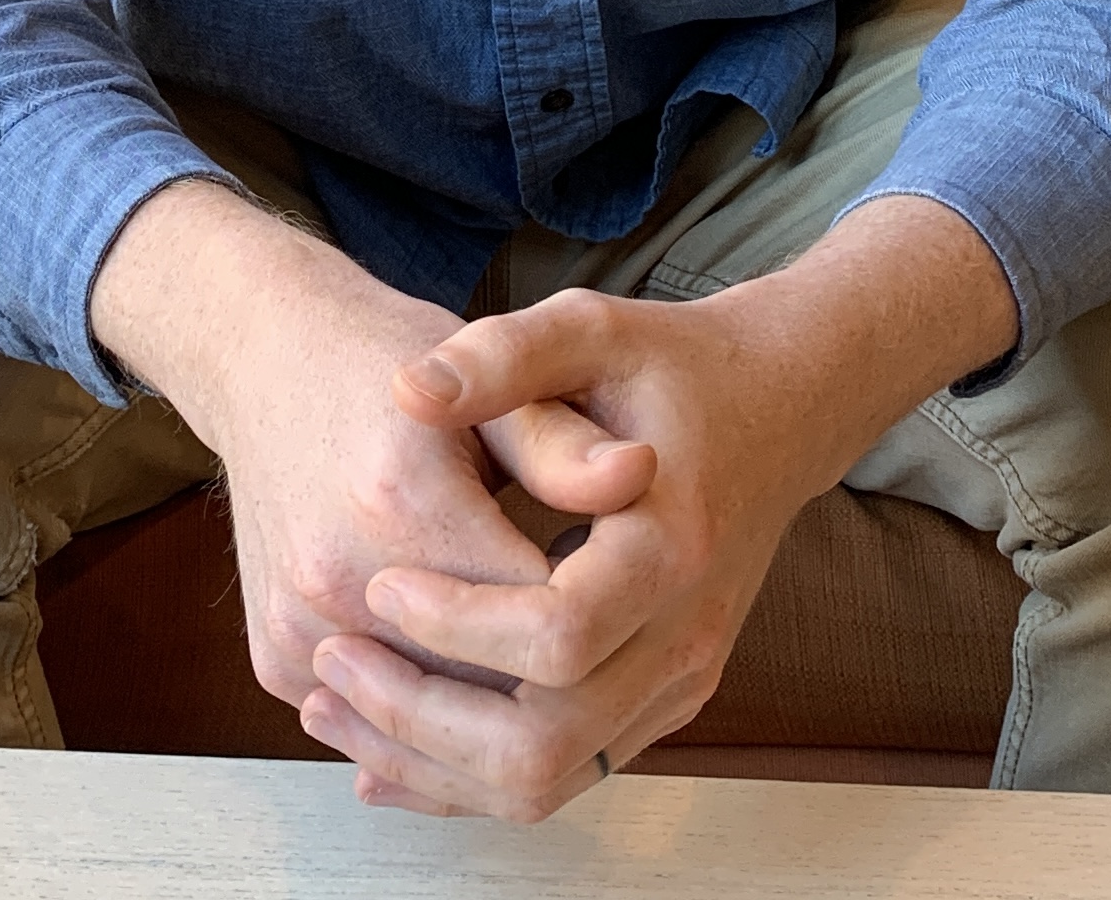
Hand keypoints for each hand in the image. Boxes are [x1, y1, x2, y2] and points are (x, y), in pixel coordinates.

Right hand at [89, 185, 655, 725]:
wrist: (264, 358)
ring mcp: (299, 626)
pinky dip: (425, 695)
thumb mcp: (485, 376)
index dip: (599, 612)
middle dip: (551, 673)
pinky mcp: (276, 657)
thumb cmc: (383, 358)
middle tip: (599, 637)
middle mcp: (338, 574)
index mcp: (403, 497)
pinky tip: (460, 648)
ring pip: (434, 715)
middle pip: (486, 684)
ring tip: (537, 652)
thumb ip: (561, 441)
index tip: (630, 592)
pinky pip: (376, 717)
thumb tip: (640, 473)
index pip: (539, 614)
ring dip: (490, 700)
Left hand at [304, 196, 1018, 822]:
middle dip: (421, 717)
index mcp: (671, 545)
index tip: (382, 585)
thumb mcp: (592, 329)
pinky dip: (468, 771)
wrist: (778, 409)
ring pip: (545, 781)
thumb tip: (407, 390)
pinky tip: (387, 744)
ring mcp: (678, 682)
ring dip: (430, 763)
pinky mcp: (660, 702)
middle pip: (543, 744)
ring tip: (333, 705)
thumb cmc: (674, 365)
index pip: (557, 635)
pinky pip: (561, 774)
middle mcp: (685, 635)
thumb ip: (503, 357)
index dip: (457, 624)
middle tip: (332, 663)